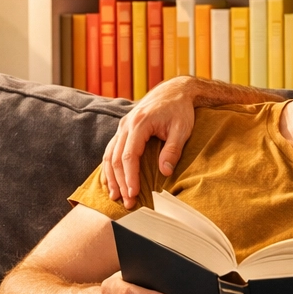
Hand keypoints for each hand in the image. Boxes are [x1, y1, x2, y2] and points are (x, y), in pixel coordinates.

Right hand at [102, 77, 197, 208]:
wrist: (174, 91)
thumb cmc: (180, 110)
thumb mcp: (182, 129)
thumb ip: (172, 150)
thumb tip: (165, 172)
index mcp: (139, 124)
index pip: (129, 155)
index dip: (130, 177)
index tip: (133, 194)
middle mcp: (126, 125)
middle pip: (116, 158)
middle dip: (120, 182)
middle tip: (126, 202)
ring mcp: (122, 126)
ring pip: (109, 154)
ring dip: (111, 177)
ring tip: (115, 196)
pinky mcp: (123, 130)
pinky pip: (111, 150)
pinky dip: (109, 166)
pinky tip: (111, 181)